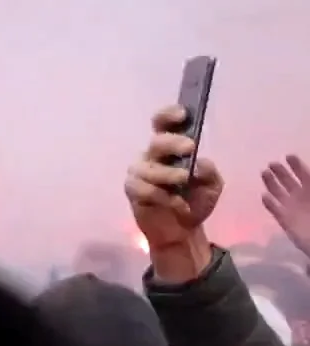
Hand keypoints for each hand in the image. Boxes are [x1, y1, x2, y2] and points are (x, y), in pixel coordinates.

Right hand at [125, 106, 222, 254]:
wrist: (183, 231)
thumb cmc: (195, 201)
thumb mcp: (212, 186)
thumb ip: (209, 172)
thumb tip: (198, 163)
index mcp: (169, 149)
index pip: (161, 124)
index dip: (168, 115)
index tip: (182, 114)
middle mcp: (151, 157)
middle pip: (155, 142)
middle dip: (172, 142)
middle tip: (189, 148)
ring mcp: (139, 174)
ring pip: (149, 168)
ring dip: (168, 173)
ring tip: (183, 182)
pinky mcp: (133, 192)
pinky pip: (144, 189)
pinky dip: (164, 197)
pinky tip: (177, 204)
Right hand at [260, 155, 309, 257]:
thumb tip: (309, 174)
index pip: (304, 175)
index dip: (297, 166)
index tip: (288, 156)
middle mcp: (301, 198)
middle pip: (289, 182)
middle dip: (280, 172)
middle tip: (272, 163)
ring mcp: (292, 209)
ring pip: (279, 193)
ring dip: (271, 183)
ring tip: (264, 173)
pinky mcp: (285, 220)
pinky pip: (275, 210)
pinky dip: (270, 204)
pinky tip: (264, 196)